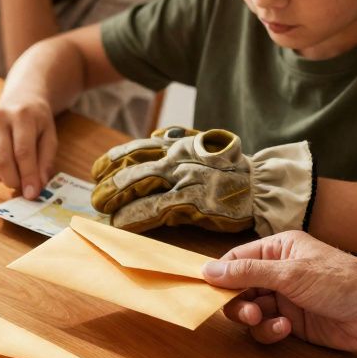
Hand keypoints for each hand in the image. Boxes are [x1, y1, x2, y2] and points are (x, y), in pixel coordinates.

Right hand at [0, 100, 56, 199]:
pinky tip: (3, 162)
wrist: (19, 104)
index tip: (32, 194)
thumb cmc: (36, 125)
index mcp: (21, 115)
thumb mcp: (49, 138)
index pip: (23, 152)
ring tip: (15, 172)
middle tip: (23, 187)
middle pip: (2, 161)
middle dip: (13, 181)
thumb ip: (45, 162)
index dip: (28, 176)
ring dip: (3, 179)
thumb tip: (37, 187)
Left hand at [91, 129, 311, 235]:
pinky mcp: (192, 202)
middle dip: (109, 184)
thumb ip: (180, 138)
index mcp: (178, 145)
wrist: (262, 185)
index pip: (136, 149)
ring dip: (116, 200)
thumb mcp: (206, 143)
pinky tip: (121, 223)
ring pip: (139, 188)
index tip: (96, 170)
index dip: (112, 160)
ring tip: (102, 210)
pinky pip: (155, 209)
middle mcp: (177, 160)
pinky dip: (134, 216)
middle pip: (132, 169)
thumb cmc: (232, 167)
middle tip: (94, 198)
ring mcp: (183, 181)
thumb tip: (157, 135)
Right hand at [202, 231, 356, 351]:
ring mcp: (286, 298)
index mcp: (278, 250)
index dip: (220, 276)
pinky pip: (266, 328)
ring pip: (250, 311)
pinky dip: (270, 331)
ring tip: (271, 322)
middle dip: (238, 303)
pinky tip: (287, 330)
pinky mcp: (294, 322)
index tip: (207, 291)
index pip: (236, 260)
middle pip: (238, 289)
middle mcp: (279, 272)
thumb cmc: (345, 283)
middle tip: (248, 313)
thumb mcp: (290, 273)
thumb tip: (208, 270)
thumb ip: (247, 272)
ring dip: (255, 320)